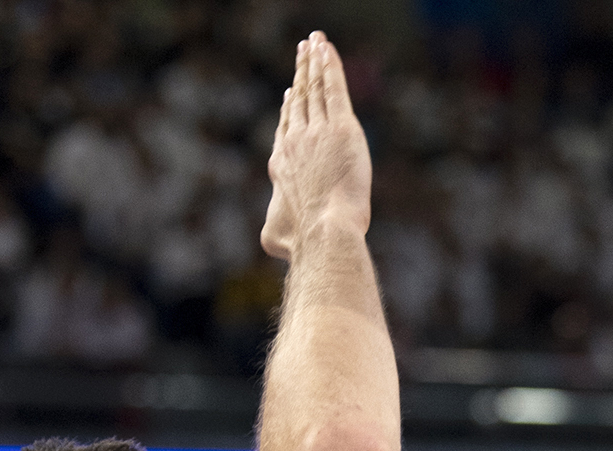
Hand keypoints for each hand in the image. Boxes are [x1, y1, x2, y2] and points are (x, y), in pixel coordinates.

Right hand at [261, 32, 372, 260]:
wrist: (323, 229)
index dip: (289, 108)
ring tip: (314, 43)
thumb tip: (272, 244)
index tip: (289, 93)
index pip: (286, 127)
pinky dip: (329, 66)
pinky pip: (333, 88)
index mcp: (283, 163)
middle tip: (302, 52)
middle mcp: (295, 141)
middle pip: (298, 100)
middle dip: (301, 73)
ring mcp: (316, 131)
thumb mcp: (277, 236)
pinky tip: (326, 49)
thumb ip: (274, 230)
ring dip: (314, 62)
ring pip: (314, 88)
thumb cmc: (303, 240)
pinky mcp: (340, 127)